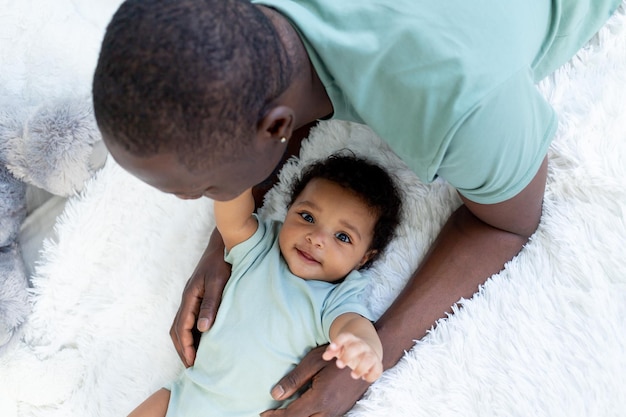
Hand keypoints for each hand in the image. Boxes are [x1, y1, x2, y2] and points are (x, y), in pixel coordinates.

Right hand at [170, 230, 230, 366]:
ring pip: (180, 325)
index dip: (186, 347)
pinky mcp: (197, 296)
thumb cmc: (222, 262)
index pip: (182, 328)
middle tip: (191, 367)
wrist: (224, 244)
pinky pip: (188, 319)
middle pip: (176, 330)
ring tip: (194, 359)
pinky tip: (201, 340)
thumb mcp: (219, 283)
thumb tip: (202, 329)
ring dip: (185, 342)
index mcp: (190, 297)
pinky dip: (191, 333)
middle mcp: (187, 299)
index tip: (193, 363)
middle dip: (182, 349)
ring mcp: (191, 297)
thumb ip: (210, 304)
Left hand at [260, 345, 370, 416]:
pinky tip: (301, 412)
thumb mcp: (312, 362)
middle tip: (271, 415)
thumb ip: (293, 380)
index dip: (276, 416)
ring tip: (284, 413)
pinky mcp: (341, 411)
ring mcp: (336, 412)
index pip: (292, 415)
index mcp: (320, 397)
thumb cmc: (336, 356)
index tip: (264, 413)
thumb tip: (275, 395)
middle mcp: (329, 410)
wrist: (364, 357)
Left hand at [322, 333, 382, 382]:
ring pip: (368, 359)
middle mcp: (362, 346)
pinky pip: (377, 370)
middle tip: (338, 365)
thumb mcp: (340, 348)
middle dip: (347, 356)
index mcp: (352, 340)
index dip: (338, 341)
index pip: (345, 336)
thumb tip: (325, 356)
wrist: (369, 349)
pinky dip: (372, 375)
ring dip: (361, 368)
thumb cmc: (350, 350)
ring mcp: (371, 354)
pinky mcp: (377, 365)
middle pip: (356, 347)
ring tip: (353, 375)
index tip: (331, 348)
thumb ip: (332, 351)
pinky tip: (364, 378)